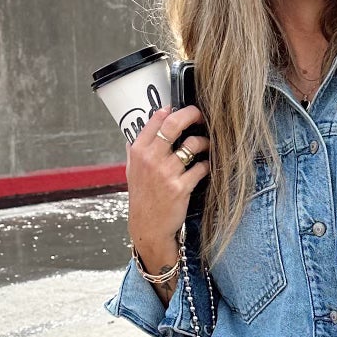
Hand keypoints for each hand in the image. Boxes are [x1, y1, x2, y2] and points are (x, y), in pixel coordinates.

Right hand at [126, 102, 209, 270]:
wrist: (148, 227)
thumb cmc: (141, 198)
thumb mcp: (130, 172)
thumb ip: (134, 152)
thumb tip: (135, 135)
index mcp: (138, 152)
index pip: (156, 120)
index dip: (171, 110)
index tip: (179, 108)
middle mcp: (151, 159)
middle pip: (174, 124)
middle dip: (191, 114)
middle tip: (200, 116)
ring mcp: (167, 173)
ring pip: (193, 144)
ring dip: (203, 142)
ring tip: (205, 145)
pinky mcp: (181, 187)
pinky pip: (201, 167)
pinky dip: (206, 165)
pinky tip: (204, 166)